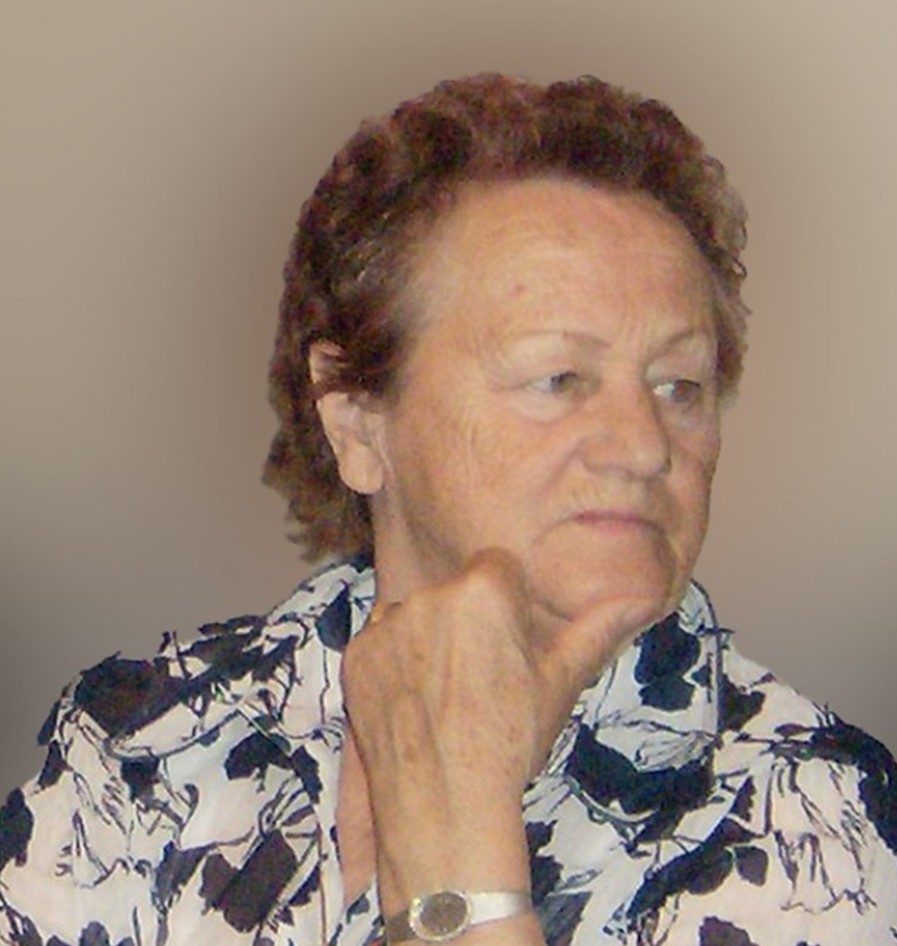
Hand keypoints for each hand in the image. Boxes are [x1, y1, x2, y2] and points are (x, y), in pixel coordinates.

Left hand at [341, 548, 657, 916]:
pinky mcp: (354, 657)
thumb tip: (644, 595)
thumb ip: (597, 628)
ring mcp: (385, 626)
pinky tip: (413, 703)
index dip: (505, 607)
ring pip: (415, 615)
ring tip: (445, 694)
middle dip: (466, 621)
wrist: (445, 807)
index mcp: (483, 589)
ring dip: (426, 638)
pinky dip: (392, 665)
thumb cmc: (512, 741)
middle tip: (479, 678)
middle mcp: (429, 595)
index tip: (508, 647)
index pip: (495, 569)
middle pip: (453, 592)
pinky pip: (379, 644)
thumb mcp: (560, 681)